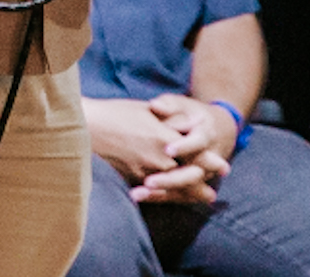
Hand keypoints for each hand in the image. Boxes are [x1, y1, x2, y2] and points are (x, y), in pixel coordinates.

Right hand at [83, 97, 228, 204]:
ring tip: (208, 195)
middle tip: (221, 180)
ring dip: (193, 191)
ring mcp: (146, 171)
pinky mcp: (132, 179)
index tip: (222, 164)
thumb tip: (184, 124)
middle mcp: (159, 156)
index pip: (195, 150)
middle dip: (207, 177)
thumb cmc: (115, 113)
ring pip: (176, 185)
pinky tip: (176, 197)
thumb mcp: (145, 111)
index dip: (210, 159)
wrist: (87, 126)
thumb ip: (166, 119)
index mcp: (164, 135)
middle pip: (190, 172)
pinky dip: (169, 195)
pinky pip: (156, 191)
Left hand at [133, 95, 234, 203]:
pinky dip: (157, 197)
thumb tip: (155, 105)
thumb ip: (169, 105)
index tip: (168, 151)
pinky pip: (177, 196)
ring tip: (136, 193)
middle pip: (192, 174)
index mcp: (206, 135)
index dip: (184, 147)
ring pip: (184, 189)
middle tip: (147, 182)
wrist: (214, 130)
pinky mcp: (191, 186)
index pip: (198, 143)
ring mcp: (201, 176)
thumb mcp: (183, 105)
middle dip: (170, 179)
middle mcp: (207, 160)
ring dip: (161, 193)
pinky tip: (138, 197)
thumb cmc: (190, 113)